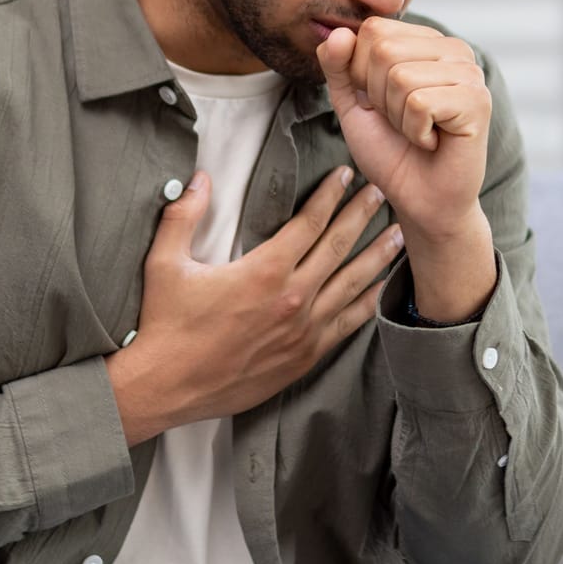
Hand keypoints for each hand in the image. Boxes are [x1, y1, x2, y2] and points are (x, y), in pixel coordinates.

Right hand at [106, 165, 401, 445]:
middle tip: (381, 194)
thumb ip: (184, 215)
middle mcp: (292, 298)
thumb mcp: (165, 262)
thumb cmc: (165, 324)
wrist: (166, 387)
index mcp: (263, 271)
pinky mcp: (304, 357)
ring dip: (377, 257)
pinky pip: (347, 325)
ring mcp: (303, 330)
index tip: (345, 176)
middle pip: (338, 247)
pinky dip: (368, 303)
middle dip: (362, 216)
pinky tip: (382, 290)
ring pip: (352, 285)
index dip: (330, 196)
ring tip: (397, 235)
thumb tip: (200, 177)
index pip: (309, 223)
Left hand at [316, 18, 489, 237]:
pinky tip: (433, 141)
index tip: (383, 103)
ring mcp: (470, 72)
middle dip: (379, 96)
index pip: (373, 29)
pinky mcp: (478, 100)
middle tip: (402, 121)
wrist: (420, 199)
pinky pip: (420, 103)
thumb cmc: (390, 150)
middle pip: (385, 50)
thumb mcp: (352, 103)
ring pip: (401, 77)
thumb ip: (338, 66)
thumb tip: (338, 33)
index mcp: (425, 40)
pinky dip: (415, 132)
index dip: (361, 73)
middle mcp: (453, 48)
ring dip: (398, 117)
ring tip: (419, 131)